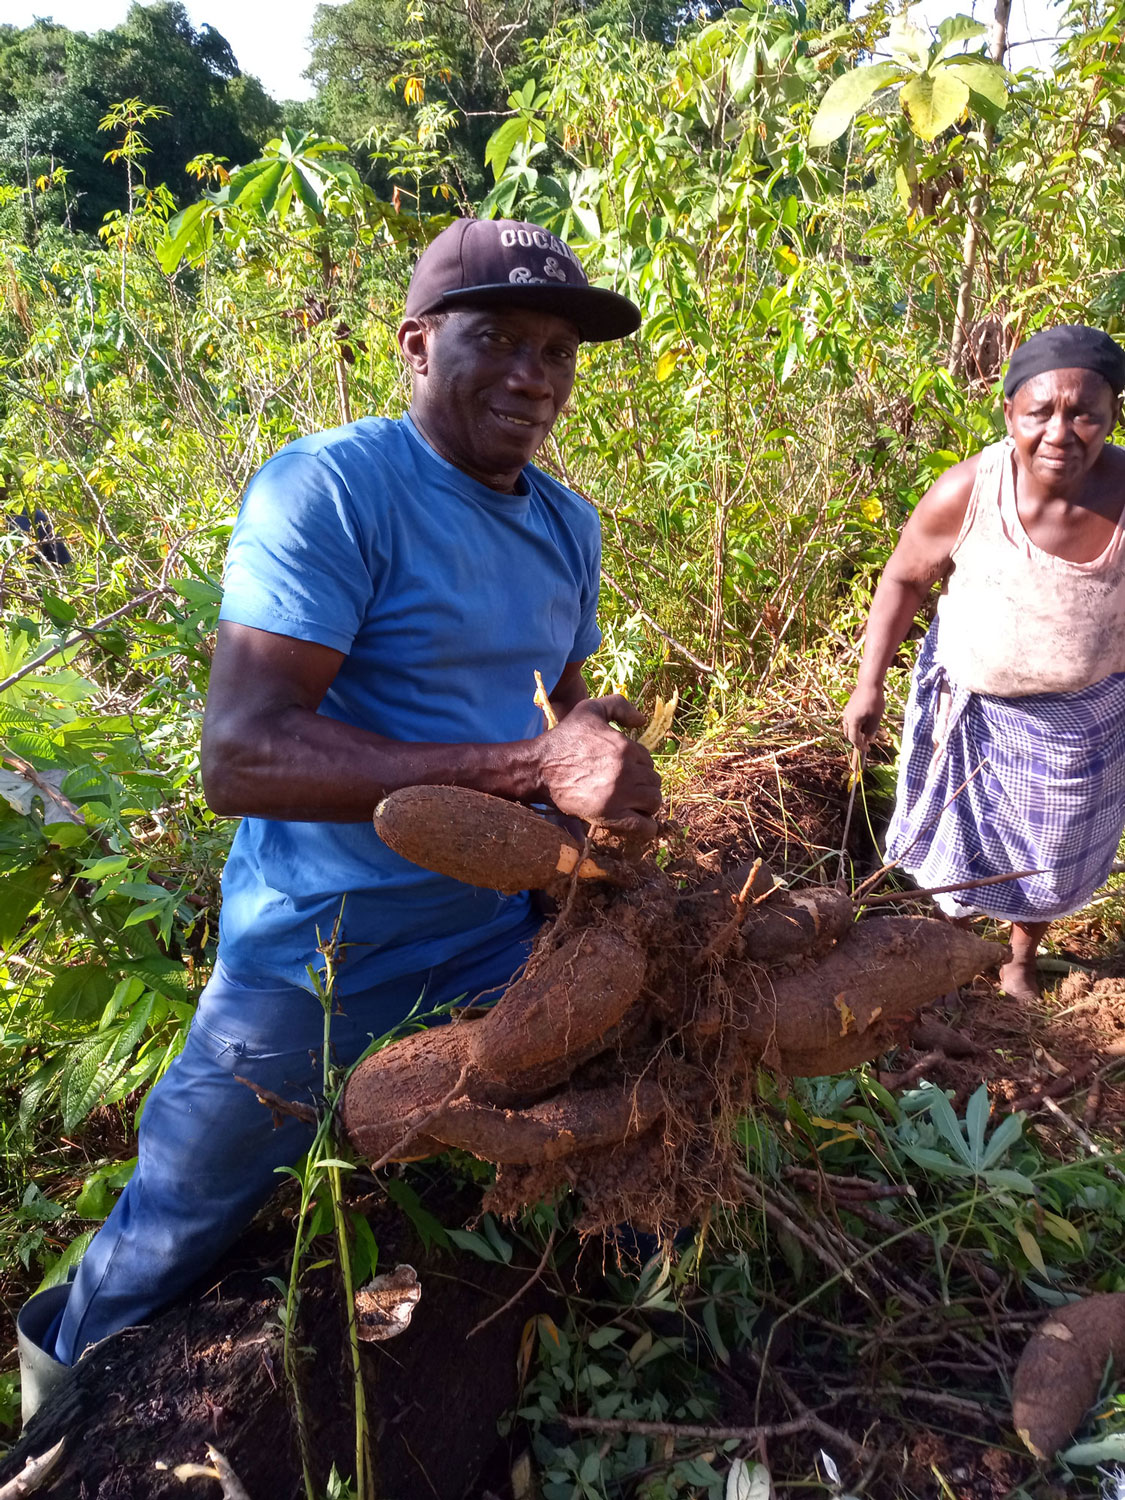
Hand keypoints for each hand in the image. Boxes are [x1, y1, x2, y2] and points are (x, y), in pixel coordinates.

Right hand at [534, 695, 661, 839]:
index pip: (649, 761)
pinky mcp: (610, 815)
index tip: (625, 771)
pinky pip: (643, 827)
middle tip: (628, 788)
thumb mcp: (589, 710)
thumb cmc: (564, 738)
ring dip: (646, 804)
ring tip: (633, 804)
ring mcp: (620, 795)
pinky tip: (640, 823)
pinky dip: (647, 828)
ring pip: (652, 802)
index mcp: (625, 747)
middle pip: (653, 782)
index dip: (639, 766)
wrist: (540, 767)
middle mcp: (627, 770)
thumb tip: (642, 720)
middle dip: (644, 785)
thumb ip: (619, 705)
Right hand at [842, 681, 884, 751]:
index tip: (868, 750)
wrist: (869, 683)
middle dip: (856, 740)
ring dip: (856, 733)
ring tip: (866, 733)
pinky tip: (865, 723)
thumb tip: (868, 739)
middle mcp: (847, 718)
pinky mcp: (849, 707)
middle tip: (866, 744)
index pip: (854, 739)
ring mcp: (846, 712)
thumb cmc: (874, 701)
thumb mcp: (876, 718)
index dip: (860, 746)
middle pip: (848, 734)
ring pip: (848, 727)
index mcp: (852, 722)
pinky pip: (850, 720)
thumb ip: (871, 730)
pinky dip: (855, 725)